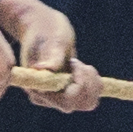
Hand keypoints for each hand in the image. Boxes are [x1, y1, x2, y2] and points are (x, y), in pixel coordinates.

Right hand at [0, 0, 91, 114]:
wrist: (42, 27)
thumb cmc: (44, 30)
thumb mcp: (50, 39)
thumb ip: (50, 55)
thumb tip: (43, 69)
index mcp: (38, 88)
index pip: (67, 101)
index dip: (78, 84)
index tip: (74, 62)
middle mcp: (47, 97)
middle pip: (79, 104)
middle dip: (87, 83)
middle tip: (78, 61)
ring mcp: (58, 96)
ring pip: (88, 102)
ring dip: (92, 82)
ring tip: (81, 64)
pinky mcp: (68, 91)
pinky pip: (90, 96)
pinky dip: (94, 82)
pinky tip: (84, 67)